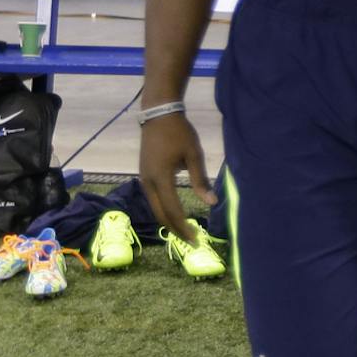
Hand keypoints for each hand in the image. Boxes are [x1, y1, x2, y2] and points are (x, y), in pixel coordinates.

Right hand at [139, 113, 215, 243]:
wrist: (158, 114)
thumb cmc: (180, 133)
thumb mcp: (194, 155)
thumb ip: (201, 181)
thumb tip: (212, 202)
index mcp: (161, 178)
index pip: (173, 211)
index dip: (184, 227)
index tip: (197, 239)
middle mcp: (148, 182)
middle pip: (161, 214)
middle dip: (176, 230)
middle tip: (192, 242)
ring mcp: (144, 179)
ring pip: (155, 208)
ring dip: (169, 222)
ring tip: (185, 232)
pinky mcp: (144, 175)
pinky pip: (153, 199)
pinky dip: (164, 211)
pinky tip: (175, 215)